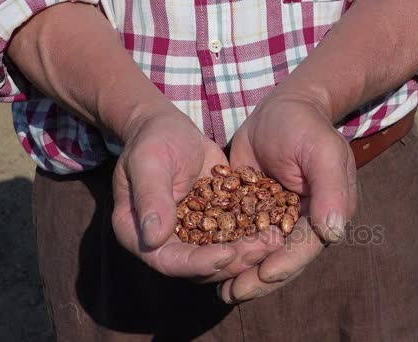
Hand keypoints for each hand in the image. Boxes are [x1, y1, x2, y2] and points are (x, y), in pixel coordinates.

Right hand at [112, 110, 283, 281]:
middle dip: (234, 260)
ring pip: (222, 254)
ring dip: (249, 251)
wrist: (169, 126)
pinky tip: (278, 225)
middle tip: (264, 247)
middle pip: (200, 266)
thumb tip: (153, 237)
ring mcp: (192, 233)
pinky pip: (235, 234)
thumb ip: (151, 198)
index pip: (169, 260)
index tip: (226, 254)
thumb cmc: (153, 140)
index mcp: (139, 234)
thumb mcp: (149, 163)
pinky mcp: (214, 221)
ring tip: (275, 238)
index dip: (198, 263)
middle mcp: (166, 241)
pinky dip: (255, 233)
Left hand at [221, 93, 356, 301]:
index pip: (306, 246)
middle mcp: (304, 222)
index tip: (262, 276)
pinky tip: (210, 263)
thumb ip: (331, 190)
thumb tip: (333, 233)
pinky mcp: (256, 211)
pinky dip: (230, 251)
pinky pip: (243, 236)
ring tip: (221, 292)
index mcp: (326, 213)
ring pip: (260, 253)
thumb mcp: (322, 152)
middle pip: (282, 258)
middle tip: (233, 294)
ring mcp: (279, 219)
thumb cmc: (305, 126)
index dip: (285, 264)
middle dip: (259, 278)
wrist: (281, 108)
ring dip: (242, 272)